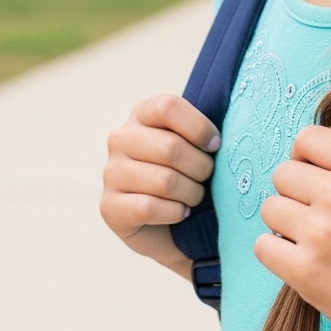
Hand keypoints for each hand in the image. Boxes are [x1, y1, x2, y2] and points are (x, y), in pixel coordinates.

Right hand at [100, 93, 219, 277]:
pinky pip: (149, 208)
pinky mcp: (109, 207)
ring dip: (191, 192)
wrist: (171, 224)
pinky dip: (174, 213)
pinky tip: (180, 212)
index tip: (216, 145)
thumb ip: (203, 131)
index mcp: (143, 113)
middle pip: (170, 147)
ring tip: (195, 196)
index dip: (198, 127)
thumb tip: (221, 137)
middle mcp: (121, 138)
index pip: (168, 107)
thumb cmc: (189, 173)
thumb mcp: (195, 144)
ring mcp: (111, 172)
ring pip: (163, 180)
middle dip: (201, 167)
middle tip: (207, 177)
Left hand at [255, 125, 330, 330]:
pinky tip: (296, 255)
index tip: (311, 170)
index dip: (305, 154)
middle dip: (294, 190)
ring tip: (304, 233)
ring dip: (283, 220)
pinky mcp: (305, 270)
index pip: (308, 138)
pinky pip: (263, 245)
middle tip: (310, 208)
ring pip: (270, 208)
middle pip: (283, 173)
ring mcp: (320, 233)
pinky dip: (275, 251)